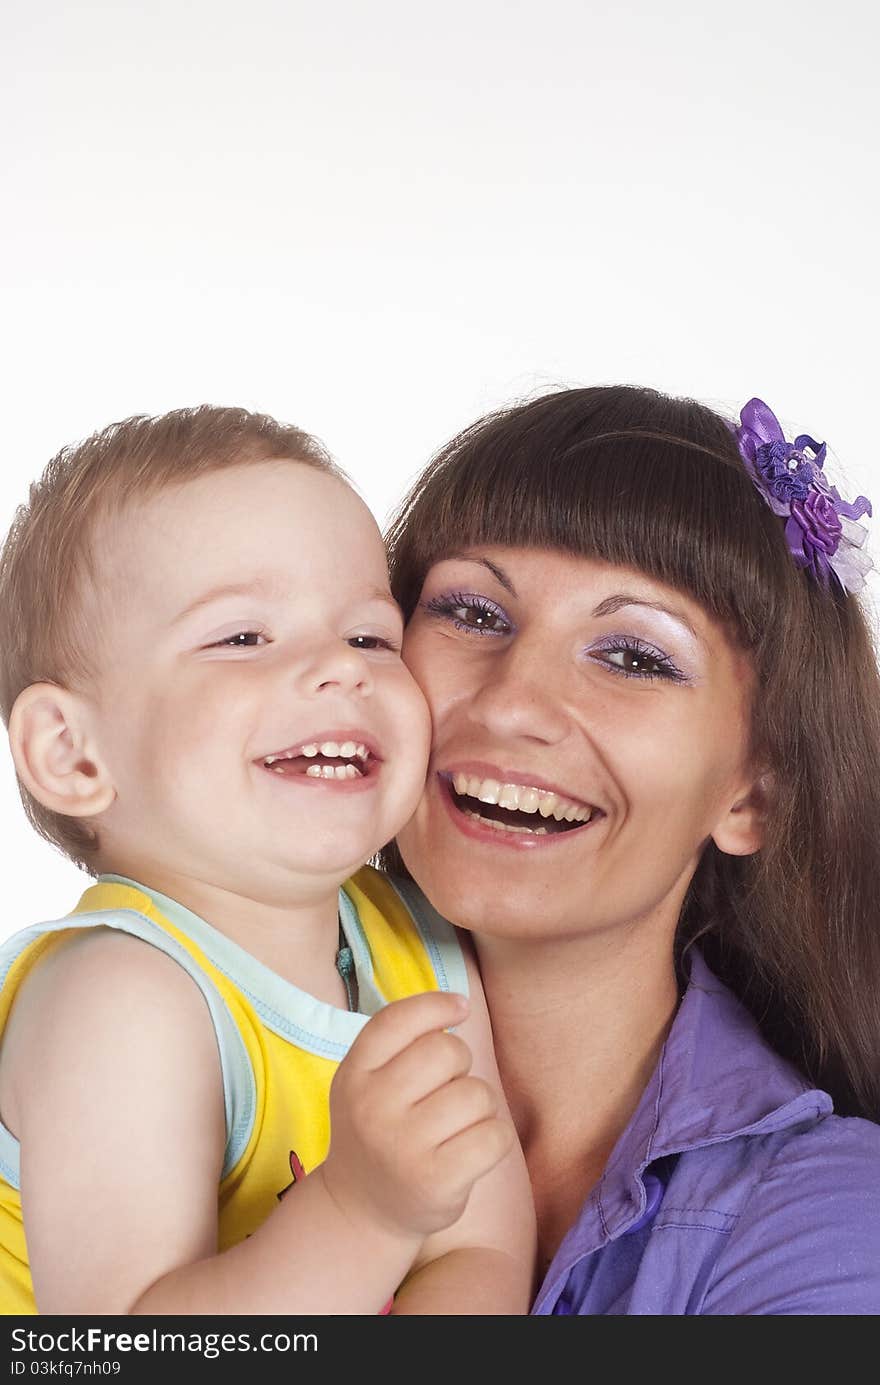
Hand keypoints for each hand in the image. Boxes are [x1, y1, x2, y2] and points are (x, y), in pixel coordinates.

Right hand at [319, 990, 514, 1240]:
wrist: (361, 1211)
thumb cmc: (378, 1130)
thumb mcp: (365, 1081)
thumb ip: (399, 1041)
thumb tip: (458, 1004)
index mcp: (353, 1075)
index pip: (398, 1020)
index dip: (436, 1004)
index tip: (460, 1008)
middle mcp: (373, 1108)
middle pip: (448, 1051)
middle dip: (460, 1066)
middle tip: (446, 1091)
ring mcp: (403, 1147)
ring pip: (478, 1093)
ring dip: (480, 1105)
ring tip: (457, 1125)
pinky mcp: (436, 1181)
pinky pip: (495, 1135)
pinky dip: (495, 1138)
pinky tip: (473, 1149)